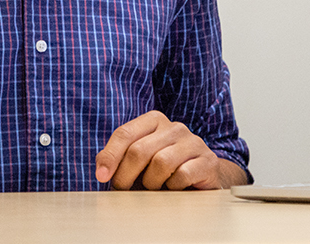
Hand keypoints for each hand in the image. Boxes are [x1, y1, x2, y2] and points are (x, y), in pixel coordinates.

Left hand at [94, 110, 242, 189]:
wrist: (202, 177)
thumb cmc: (164, 170)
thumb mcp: (139, 161)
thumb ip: (119, 159)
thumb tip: (102, 171)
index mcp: (154, 121)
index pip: (125, 133)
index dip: (110, 156)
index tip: (101, 176)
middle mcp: (174, 127)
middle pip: (139, 150)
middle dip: (125, 174)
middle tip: (122, 189)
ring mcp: (193, 142)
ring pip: (161, 162)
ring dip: (151, 182)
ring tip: (153, 187)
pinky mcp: (208, 160)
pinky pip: (182, 175)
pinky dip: (173, 187)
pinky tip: (174, 188)